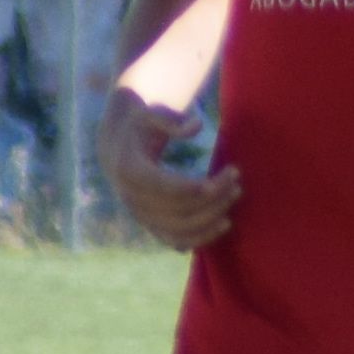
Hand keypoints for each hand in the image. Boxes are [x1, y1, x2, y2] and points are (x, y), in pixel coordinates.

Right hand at [99, 84, 238, 248]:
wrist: (116, 149)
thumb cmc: (139, 126)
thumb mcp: (149, 112)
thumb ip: (170, 118)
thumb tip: (197, 126)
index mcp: (131, 171)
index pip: (167, 188)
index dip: (198, 187)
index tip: (228, 175)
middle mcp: (132, 199)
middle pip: (178, 211)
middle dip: (212, 201)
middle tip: (237, 182)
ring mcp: (140, 215)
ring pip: (178, 231)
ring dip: (210, 222)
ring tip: (233, 202)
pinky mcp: (150, 225)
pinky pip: (174, 240)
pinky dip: (199, 238)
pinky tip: (222, 225)